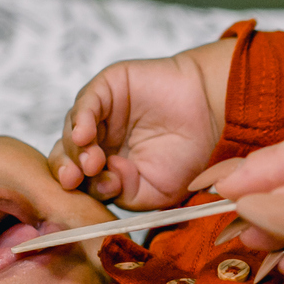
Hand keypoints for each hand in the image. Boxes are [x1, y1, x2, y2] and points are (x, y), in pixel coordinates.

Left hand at [50, 41, 233, 209]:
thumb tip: (97, 185)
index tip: (96, 193)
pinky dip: (81, 120)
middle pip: (67, 156)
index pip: (79, 180)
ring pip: (72, 132)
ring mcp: (101, 114)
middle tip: (74, 180)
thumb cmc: (190, 155)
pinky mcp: (106, 88)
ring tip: (92, 161)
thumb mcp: (155, 192)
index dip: (78, 189)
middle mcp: (99, 141)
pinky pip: (85, 104)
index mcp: (107, 167)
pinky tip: (84, 135)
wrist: (215, 117)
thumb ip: (123, 195)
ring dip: (76, 149)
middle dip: (67, 170)